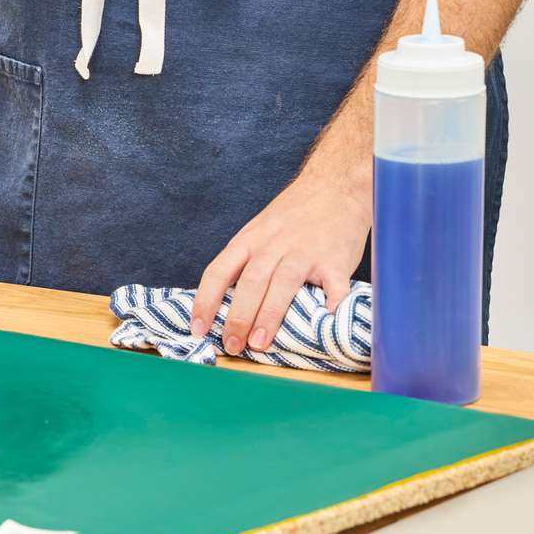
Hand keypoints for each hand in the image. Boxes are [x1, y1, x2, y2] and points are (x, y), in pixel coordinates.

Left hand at [191, 168, 371, 355]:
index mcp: (248, 240)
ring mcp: (305, 252)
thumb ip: (244, 261)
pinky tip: (323, 324)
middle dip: (237, 317)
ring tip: (259, 344)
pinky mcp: (334, 259)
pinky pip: (332, 286)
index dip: (205, 302)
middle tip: (231, 345)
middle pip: (249, 283)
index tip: (198, 329)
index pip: (218, 272)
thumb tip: (224, 303)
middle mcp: (273, 245)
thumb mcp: (257, 230)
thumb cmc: (292, 216)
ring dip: (269, 316)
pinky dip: (329, 306)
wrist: (335, 187)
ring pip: (281, 285)